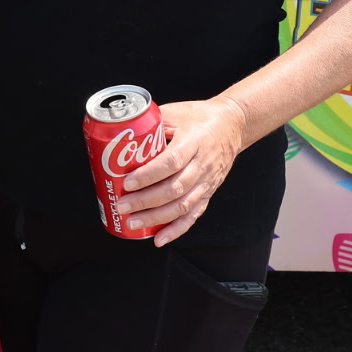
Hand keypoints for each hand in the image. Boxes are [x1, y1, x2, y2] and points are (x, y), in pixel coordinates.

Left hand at [112, 98, 246, 245]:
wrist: (232, 125)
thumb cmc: (200, 117)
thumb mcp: (175, 112)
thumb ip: (150, 123)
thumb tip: (119, 133)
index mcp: (193, 142)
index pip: (170, 162)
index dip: (148, 175)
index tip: (127, 182)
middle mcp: (202, 165)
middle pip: (174, 189)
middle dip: (145, 201)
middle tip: (122, 205)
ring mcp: (207, 182)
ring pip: (182, 206)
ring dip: (156, 218)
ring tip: (133, 222)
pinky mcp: (208, 193)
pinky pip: (193, 215)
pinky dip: (176, 230)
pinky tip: (159, 239)